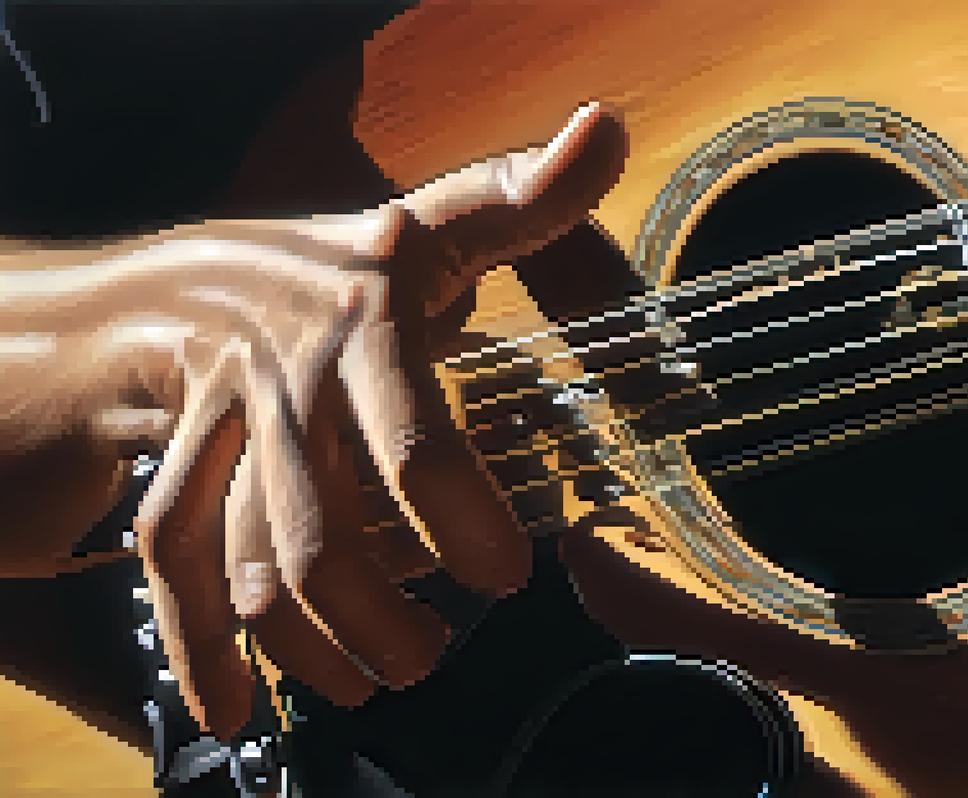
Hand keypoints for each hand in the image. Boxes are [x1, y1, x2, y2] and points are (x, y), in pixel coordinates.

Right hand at [0, 102, 625, 738]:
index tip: (504, 575)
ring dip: (313, 640)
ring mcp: (214, 417)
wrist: (149, 289)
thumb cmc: (317, 267)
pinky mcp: (160, 462)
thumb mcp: (424, 222)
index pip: (408, 428)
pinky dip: (201, 646)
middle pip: (320, 523)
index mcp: (362, 306)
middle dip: (381, 609)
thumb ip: (520, 199)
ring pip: (250, 555)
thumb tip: (605, 128)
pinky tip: (235, 705)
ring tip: (374, 680)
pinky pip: (171, 562)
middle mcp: (282, 363)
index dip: (453, 511)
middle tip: (437, 654)